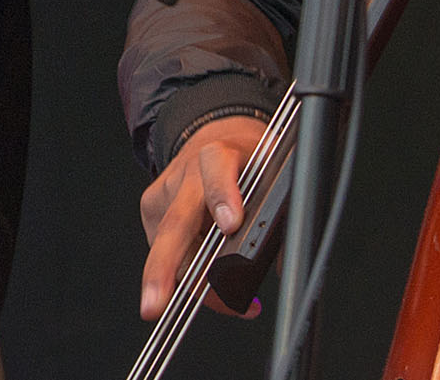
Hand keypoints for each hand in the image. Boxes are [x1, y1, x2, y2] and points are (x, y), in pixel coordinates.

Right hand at [138, 114, 265, 321]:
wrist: (215, 134)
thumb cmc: (247, 159)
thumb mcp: (273, 172)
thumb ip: (279, 211)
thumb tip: (287, 264)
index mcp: (219, 155)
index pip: (217, 170)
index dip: (223, 197)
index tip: (231, 224)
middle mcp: (186, 174)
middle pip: (174, 224)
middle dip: (164, 268)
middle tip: (157, 303)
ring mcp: (164, 193)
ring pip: (171, 252)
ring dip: (198, 286)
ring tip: (234, 305)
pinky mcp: (151, 209)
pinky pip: (171, 254)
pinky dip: (193, 277)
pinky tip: (217, 286)